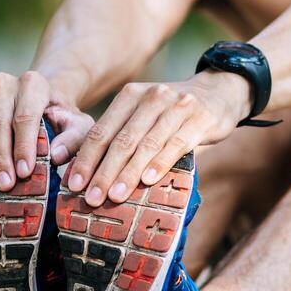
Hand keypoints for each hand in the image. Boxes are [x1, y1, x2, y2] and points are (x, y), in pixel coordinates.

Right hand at [0, 71, 93, 190]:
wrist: (35, 101)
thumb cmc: (59, 118)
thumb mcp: (76, 125)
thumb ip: (73, 138)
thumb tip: (56, 155)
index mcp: (33, 83)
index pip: (25, 117)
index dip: (24, 146)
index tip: (25, 173)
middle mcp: (4, 83)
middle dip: (1, 157)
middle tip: (5, 184)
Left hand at [65, 71, 250, 206]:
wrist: (219, 92)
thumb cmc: (171, 112)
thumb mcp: (142, 113)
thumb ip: (116, 133)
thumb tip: (75, 162)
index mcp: (130, 95)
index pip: (101, 130)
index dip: (85, 158)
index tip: (72, 184)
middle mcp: (152, 96)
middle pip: (121, 140)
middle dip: (103, 172)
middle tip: (91, 198)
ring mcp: (177, 106)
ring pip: (146, 144)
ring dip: (128, 173)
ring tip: (115, 197)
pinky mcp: (199, 119)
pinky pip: (176, 144)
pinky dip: (160, 163)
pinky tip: (148, 181)